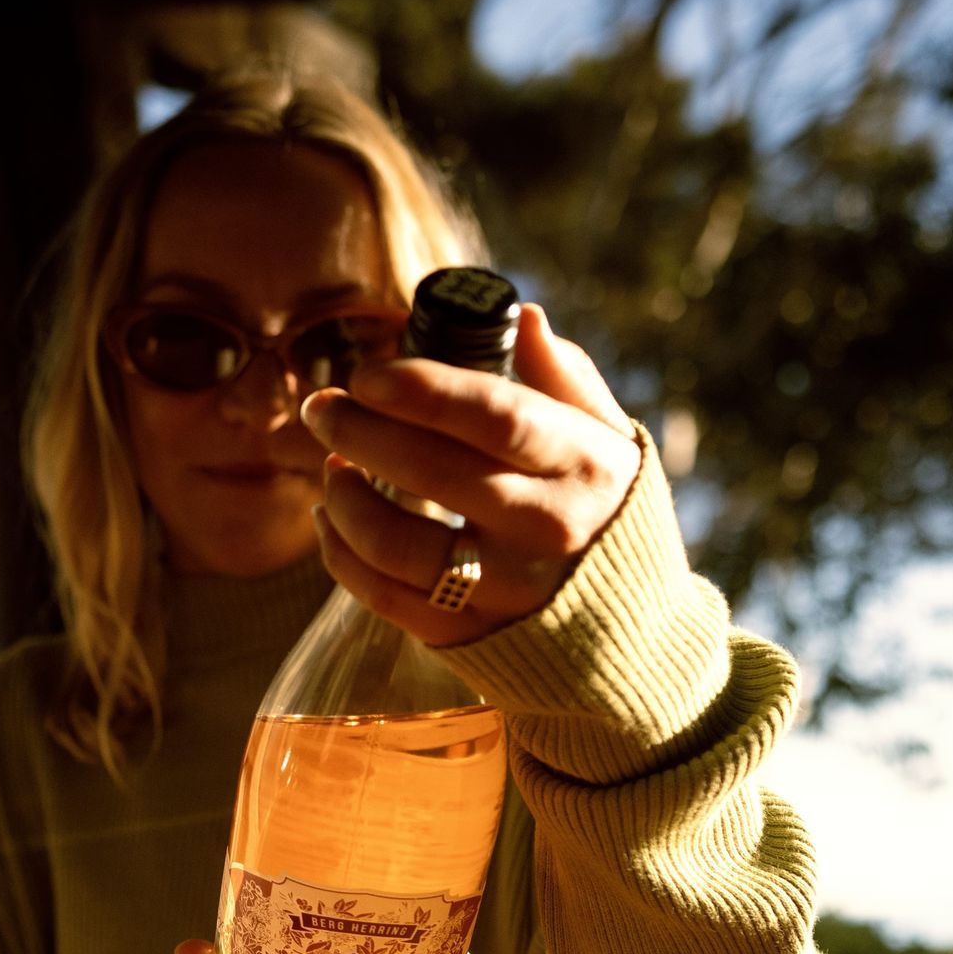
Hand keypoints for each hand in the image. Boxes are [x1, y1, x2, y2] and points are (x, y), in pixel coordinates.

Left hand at [301, 304, 642, 644]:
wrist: (631, 635)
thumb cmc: (605, 514)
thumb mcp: (609, 443)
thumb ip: (566, 379)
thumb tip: (525, 316)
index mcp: (582, 466)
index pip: (495, 416)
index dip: (423, 390)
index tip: (367, 373)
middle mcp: (545, 530)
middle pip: (432, 472)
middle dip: (360, 431)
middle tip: (321, 406)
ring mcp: (503, 590)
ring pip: (394, 542)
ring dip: (343, 497)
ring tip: (331, 463)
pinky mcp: (464, 637)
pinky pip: (381, 595)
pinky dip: (341, 553)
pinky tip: (331, 517)